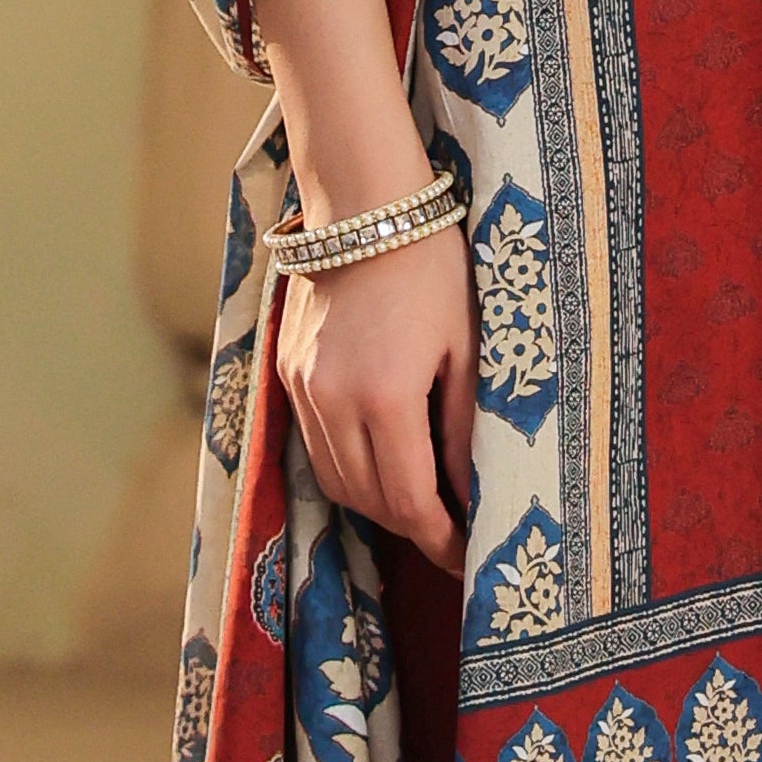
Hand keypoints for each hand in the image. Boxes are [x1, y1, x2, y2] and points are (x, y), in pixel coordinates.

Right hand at [274, 219, 477, 571]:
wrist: (366, 205)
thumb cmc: (433, 268)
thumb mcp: (467, 349)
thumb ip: (466, 428)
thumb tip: (473, 494)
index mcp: (385, 397)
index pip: (409, 502)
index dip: (438, 539)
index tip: (465, 556)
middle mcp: (332, 401)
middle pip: (368, 501)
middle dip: (410, 528)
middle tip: (449, 534)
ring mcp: (302, 387)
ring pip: (334, 480)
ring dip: (375, 504)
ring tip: (418, 504)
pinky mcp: (287, 371)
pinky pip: (314, 444)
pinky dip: (347, 467)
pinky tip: (380, 461)